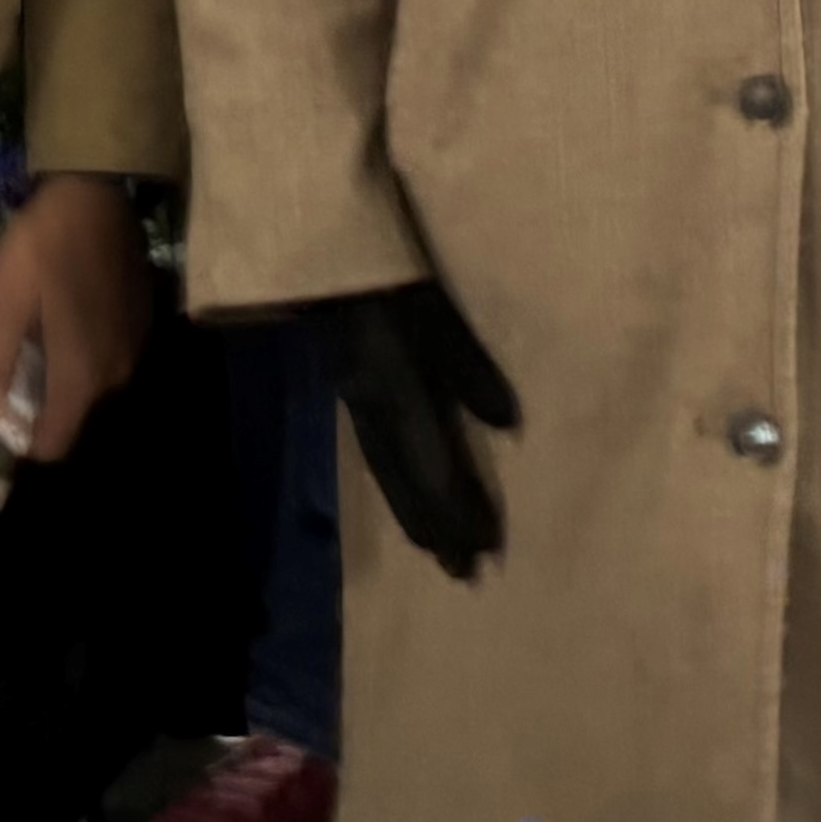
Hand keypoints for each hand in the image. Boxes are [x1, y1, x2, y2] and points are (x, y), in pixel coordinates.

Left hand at [0, 174, 149, 465]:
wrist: (95, 191)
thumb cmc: (42, 247)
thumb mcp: (5, 302)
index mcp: (80, 375)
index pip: (56, 444)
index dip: (25, 451)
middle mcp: (115, 373)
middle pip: (76, 418)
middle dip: (40, 416)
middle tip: (3, 394)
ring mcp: (134, 348)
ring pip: (93, 390)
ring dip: (63, 387)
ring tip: (29, 363)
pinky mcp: (142, 324)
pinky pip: (108, 362)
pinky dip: (84, 361)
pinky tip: (61, 333)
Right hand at [321, 280, 521, 577]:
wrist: (313, 245)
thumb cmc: (383, 267)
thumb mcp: (431, 307)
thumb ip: (467, 364)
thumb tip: (507, 424)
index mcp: (391, 391)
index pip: (430, 469)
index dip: (458, 512)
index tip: (487, 550)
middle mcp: (369, 407)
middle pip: (404, 483)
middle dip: (436, 530)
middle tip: (464, 575)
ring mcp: (355, 401)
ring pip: (386, 473)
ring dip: (414, 515)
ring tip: (438, 551)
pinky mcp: (352, 389)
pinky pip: (376, 454)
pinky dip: (397, 486)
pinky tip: (408, 494)